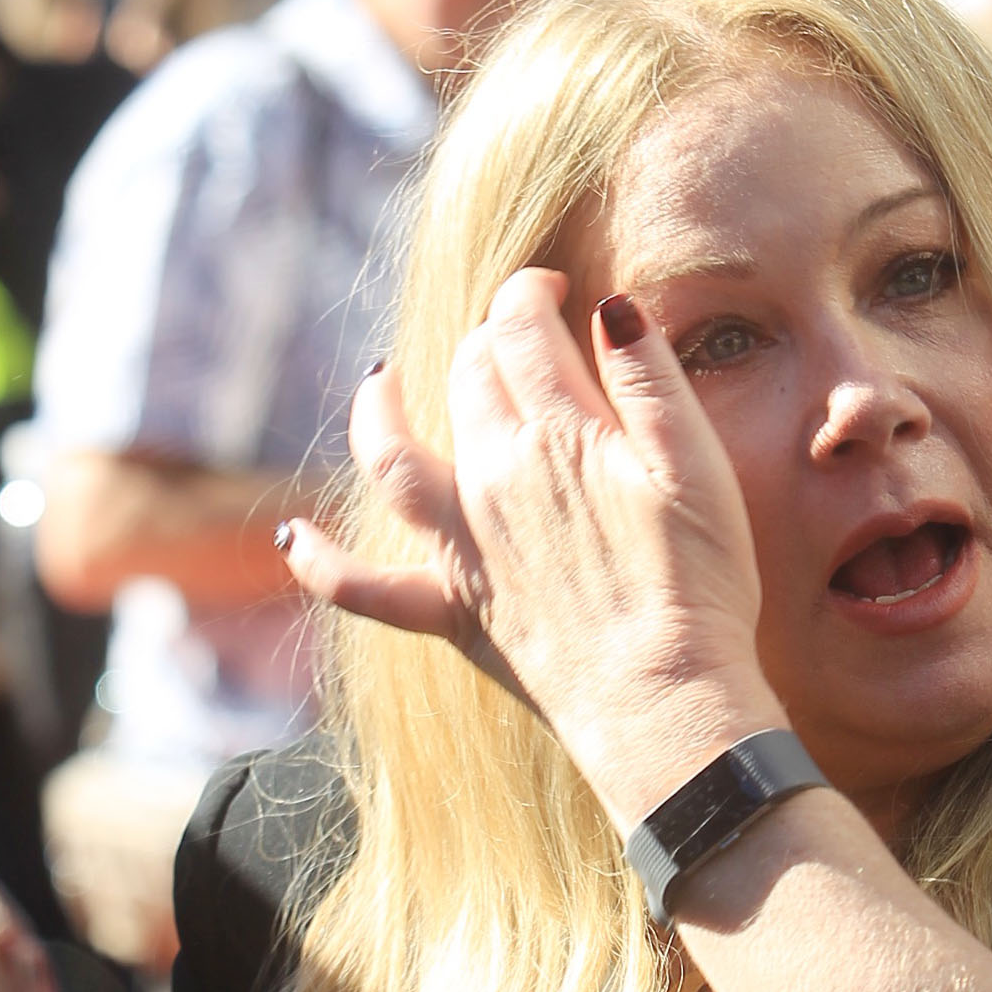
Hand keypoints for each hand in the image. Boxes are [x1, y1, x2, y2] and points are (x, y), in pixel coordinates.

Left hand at [282, 269, 784, 826]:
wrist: (666, 702)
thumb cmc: (700, 586)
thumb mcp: (697, 470)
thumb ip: (650, 381)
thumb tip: (610, 308)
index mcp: (560, 435)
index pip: (522, 330)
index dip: (533, 293)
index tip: (558, 289)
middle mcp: (495, 478)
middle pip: (467, 378)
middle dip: (486, 341)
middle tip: (518, 338)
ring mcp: (466, 547)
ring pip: (394, 459)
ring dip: (379, 414)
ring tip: (378, 383)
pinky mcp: (455, 611)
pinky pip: (366, 588)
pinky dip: (322, 563)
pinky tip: (292, 540)